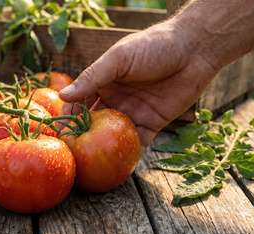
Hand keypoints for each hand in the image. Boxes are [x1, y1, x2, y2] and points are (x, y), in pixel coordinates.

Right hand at [58, 21, 218, 153]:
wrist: (195, 50)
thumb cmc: (154, 46)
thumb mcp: (119, 59)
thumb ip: (93, 77)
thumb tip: (62, 95)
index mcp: (102, 82)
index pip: (78, 103)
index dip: (68, 118)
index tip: (59, 135)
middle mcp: (115, 99)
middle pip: (93, 123)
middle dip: (83, 138)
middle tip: (72, 157)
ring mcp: (133, 112)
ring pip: (113, 135)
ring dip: (104, 149)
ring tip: (92, 168)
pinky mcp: (153, 122)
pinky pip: (139, 142)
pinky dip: (131, 155)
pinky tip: (121, 168)